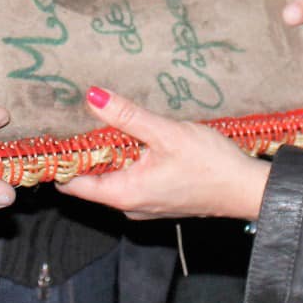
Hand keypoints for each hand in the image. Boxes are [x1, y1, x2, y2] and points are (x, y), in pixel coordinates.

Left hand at [56, 87, 269, 220]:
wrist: (248, 189)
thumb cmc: (211, 165)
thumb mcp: (166, 133)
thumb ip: (127, 115)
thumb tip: (92, 97)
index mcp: (124, 194)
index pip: (73, 184)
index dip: (60, 160)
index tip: (55, 133)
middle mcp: (129, 205)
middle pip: (91, 179)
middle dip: (85, 150)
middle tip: (78, 116)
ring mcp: (144, 204)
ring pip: (112, 177)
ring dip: (109, 153)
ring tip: (105, 121)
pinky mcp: (159, 198)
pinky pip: (131, 179)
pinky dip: (127, 159)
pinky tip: (135, 136)